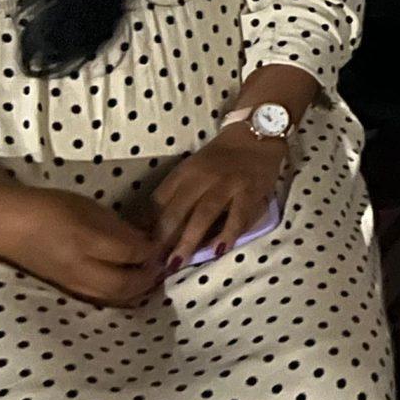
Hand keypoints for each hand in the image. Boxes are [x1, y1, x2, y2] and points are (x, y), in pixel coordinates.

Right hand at [0, 184, 165, 303]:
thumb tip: (144, 240)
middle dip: (149, 277)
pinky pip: (100, 298)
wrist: (9, 225)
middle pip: (125, 284)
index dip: (151, 251)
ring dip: (137, 290)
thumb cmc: (51, 208)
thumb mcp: (89, 208)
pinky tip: (128, 285)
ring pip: (114, 297)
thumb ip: (117, 227)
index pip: (131, 253)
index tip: (163, 244)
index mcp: (86, 242)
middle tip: (162, 265)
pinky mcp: (67, 290)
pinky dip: (120, 295)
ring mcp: (72, 284)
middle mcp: (80, 269)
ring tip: (150, 277)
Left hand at [150, 126, 289, 270]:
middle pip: (177, 210)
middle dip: (163, 239)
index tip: (140, 248)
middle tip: (152, 265)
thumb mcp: (194, 168)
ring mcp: (227, 183)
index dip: (147, 226)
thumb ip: (177, 193)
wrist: (258, 134)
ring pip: (203, 215)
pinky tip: (218, 251)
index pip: (160, 200)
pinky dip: (227, 234)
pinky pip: (237, 216)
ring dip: (188, 241)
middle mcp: (203, 176)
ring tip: (177, 263)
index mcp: (185, 171)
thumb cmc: (222, 156)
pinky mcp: (250, 191)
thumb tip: (152, 226)